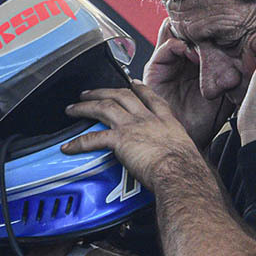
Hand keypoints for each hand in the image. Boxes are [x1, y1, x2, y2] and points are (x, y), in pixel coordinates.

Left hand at [62, 81, 210, 192]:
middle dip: (103, 91)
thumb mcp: (185, 152)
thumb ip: (175, 151)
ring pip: (104, 107)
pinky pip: (93, 138)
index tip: (133, 83)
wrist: (180, 172)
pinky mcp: (120, 139)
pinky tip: (68, 147)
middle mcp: (148, 118)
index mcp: (165, 121)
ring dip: (85, 107)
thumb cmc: (186, 169)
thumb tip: (175, 163)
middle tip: (90, 92)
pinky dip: (78, 143)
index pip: (151, 98)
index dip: (140, 88)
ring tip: (72, 108)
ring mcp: (132, 126)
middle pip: (122, 96)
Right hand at [142, 19, 226, 147]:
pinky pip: (167, 47)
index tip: (233, 33)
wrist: (186, 140)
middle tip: (220, 32)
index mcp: (197, 64)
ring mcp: (168, 63)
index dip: (218, 33)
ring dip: (193, 36)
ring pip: (179, 34)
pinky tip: (194, 55)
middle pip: (191, 32)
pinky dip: (180, 46)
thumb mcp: (226, 93)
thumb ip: (233, 74)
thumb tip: (249, 55)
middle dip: (206, 30)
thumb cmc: (204, 122)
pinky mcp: (155, 69)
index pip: (205, 37)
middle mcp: (181, 61)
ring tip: (207, 45)